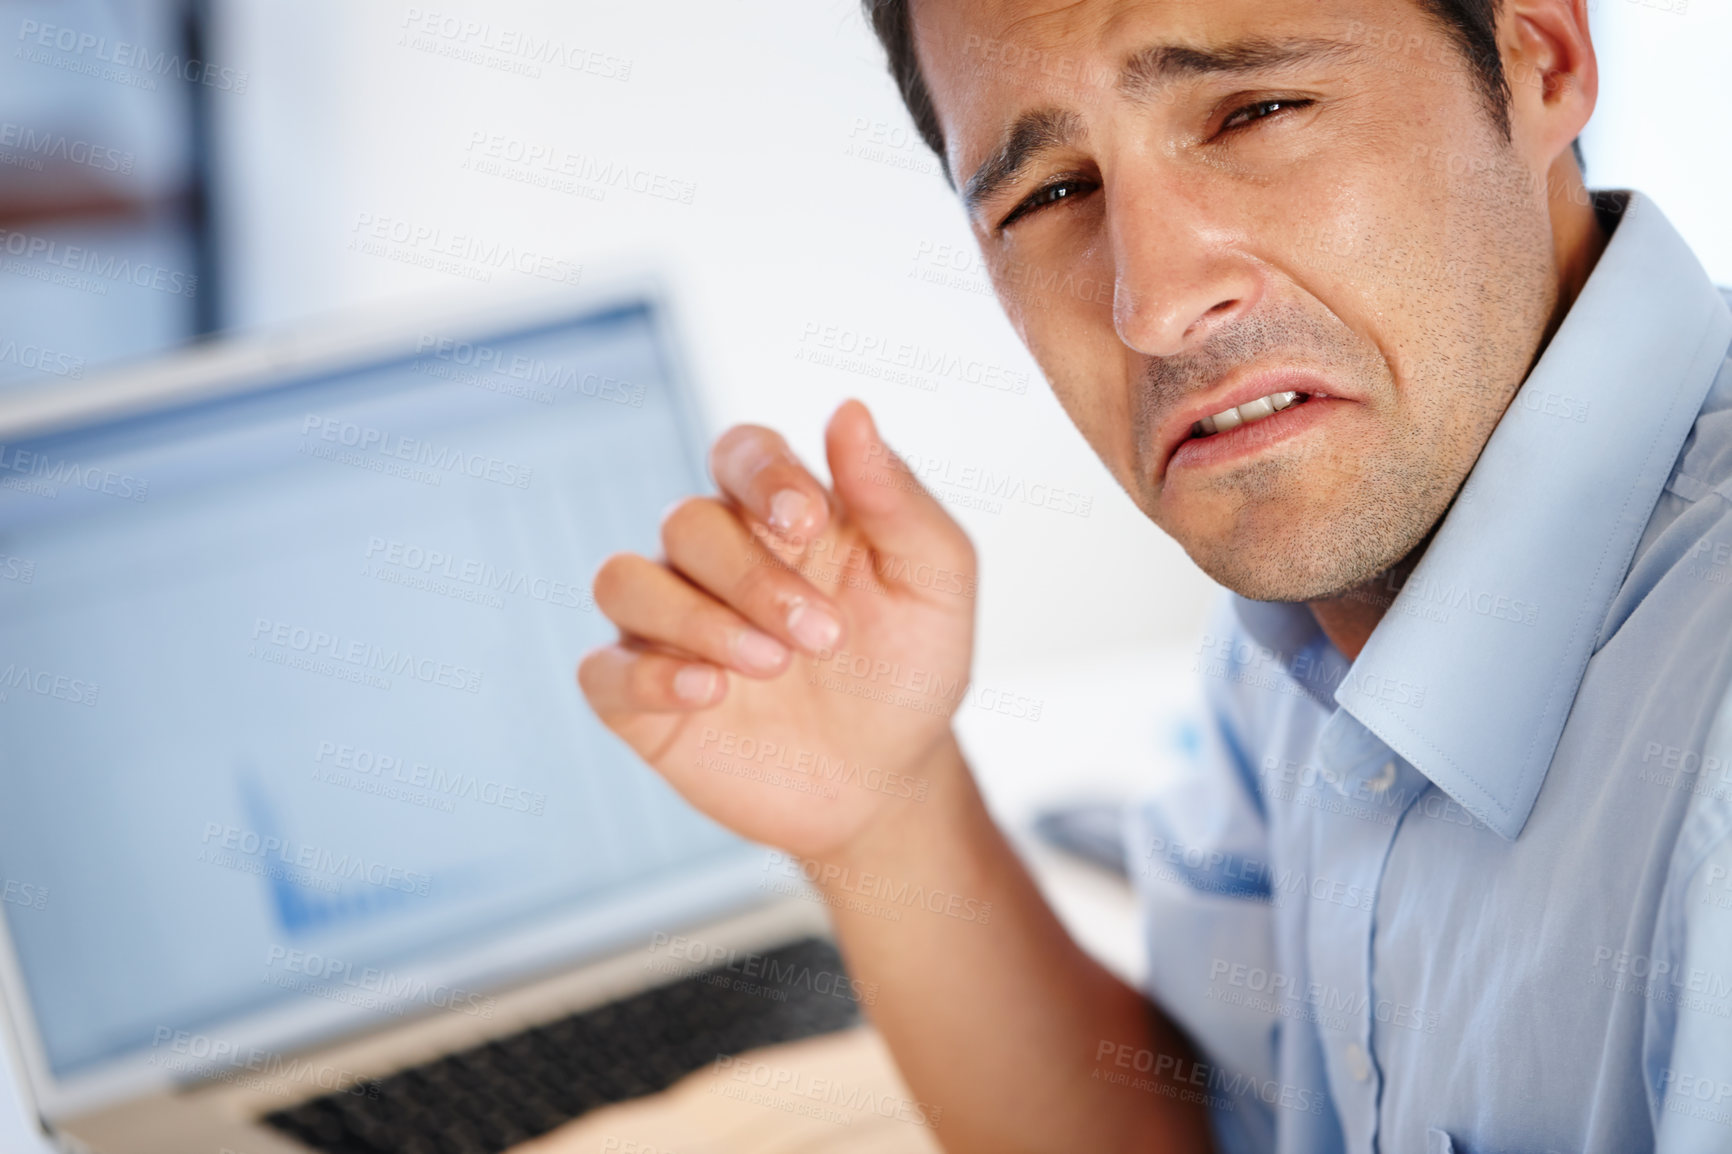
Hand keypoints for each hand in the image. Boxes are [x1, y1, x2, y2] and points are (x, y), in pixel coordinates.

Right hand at [577, 399, 976, 859]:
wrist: (888, 782)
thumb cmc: (909, 668)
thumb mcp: (934, 583)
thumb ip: (897, 498)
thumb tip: (848, 409)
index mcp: (779, 515)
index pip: (739, 452)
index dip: (761, 475)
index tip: (809, 522)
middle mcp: (711, 559)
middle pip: (686, 522)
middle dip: (753, 577)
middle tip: (822, 638)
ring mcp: (667, 626)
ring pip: (624, 581)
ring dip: (697, 619)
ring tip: (770, 667)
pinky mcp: (638, 697)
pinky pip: (600, 669)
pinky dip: (647, 675)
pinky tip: (709, 693)